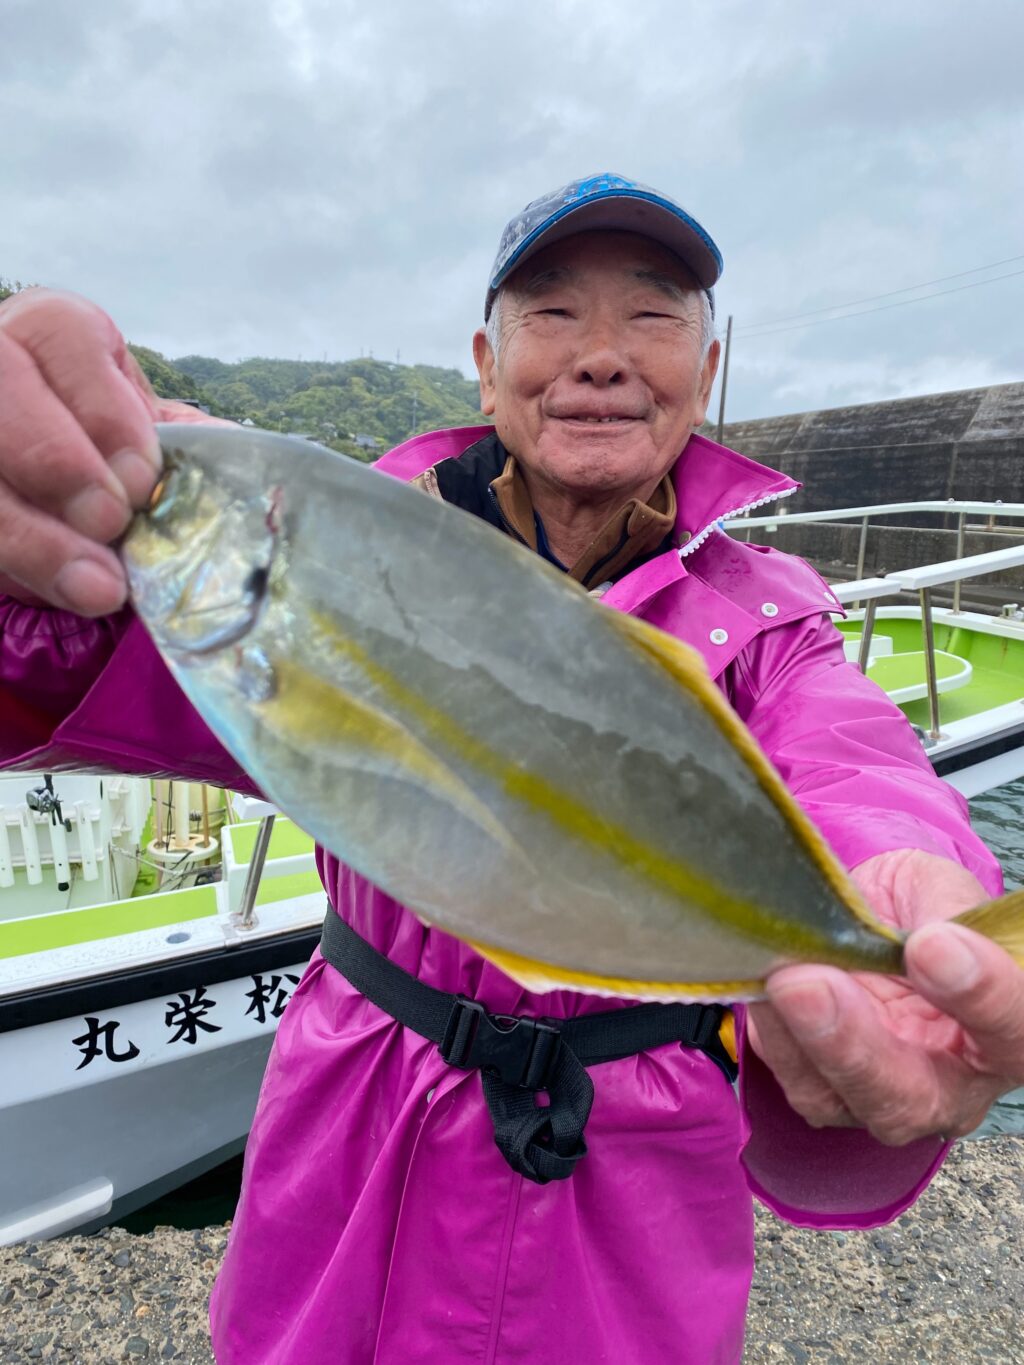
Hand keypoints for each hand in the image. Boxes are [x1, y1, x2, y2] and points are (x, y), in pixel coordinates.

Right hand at [0, 289, 163, 615]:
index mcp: (53, 332)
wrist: (67, 496)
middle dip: (56, 460)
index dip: (102, 409)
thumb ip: (192, 442)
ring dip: (31, 534)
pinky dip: (17, 562)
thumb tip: (247, 467)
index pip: (62, 337)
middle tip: (109, 523)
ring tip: (94, 586)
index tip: (142, 479)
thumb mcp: (152, 432)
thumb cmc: (115, 449)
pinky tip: (59, 590)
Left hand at [747, 848, 1023, 1142]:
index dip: (979, 992)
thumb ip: (941, 910)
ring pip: (836, 1097)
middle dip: (854, 1044)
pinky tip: (760, 983)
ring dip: (798, 1039)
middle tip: (812, 985)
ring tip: (778, 977)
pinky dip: (770, 1032)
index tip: (932, 945)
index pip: (1012, 1027)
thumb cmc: (921, 909)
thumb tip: (925, 936)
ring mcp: (880, 1097)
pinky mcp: (821, 1092)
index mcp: (1007, 1030)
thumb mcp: (940, 889)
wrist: (871, 918)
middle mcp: (949, 1084)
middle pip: (908, 1094)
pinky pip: (791, 1077)